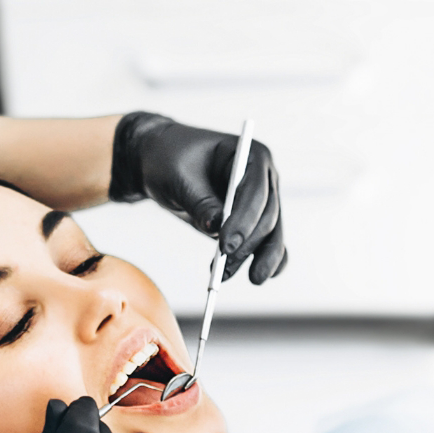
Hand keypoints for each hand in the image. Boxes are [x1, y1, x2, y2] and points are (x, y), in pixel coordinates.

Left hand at [107, 112, 287, 283]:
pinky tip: (257, 275)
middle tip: (222, 268)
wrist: (163, 163)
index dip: (245, 219)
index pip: (256, 190)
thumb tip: (215, 228)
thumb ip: (199, 201)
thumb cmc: (170, 159)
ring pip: (271, 234)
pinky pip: (269, 242)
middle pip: (267, 216)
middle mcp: (264, 177)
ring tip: (226, 277)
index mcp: (251, 155)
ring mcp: (262, 200)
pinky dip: (267, 260)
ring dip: (254, 258)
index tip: (226, 245)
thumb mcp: (177, 176)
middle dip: (246, 245)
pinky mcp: (253, 220)